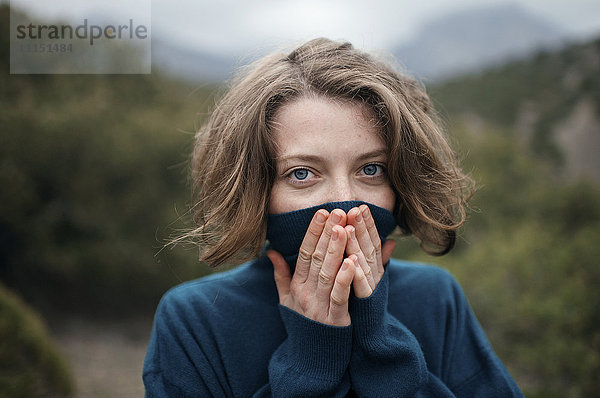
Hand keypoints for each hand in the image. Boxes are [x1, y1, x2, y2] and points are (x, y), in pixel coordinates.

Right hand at [267, 209, 355, 326]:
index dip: (313, 232)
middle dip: (327, 233)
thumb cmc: (302, 326)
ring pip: (328, 272)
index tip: (322, 212)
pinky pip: (340, 296)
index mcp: (297, 285)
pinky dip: (345, 278)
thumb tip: (271, 251)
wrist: (310, 361)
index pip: (304, 253)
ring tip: (344, 228)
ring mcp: (319, 306)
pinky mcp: (334, 319)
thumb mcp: (287, 300)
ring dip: (336, 249)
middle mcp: (306, 293)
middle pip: (317, 258)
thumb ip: (281, 274)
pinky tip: (353, 262)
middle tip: (337, 211)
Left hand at [345, 205, 395, 297]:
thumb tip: (391, 241)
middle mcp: (374, 275)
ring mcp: (370, 288)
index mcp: (374, 267)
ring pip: (363, 263)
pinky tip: (351, 260)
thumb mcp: (373, 277)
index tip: (360, 207)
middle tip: (356, 208)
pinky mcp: (364, 303)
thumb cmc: (368, 305)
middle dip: (362, 227)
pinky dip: (356, 273)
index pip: (371, 241)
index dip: (367, 225)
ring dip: (356, 245)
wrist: (373, 335)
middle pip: (368, 247)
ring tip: (348, 227)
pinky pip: (360, 286)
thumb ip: (379, 260)